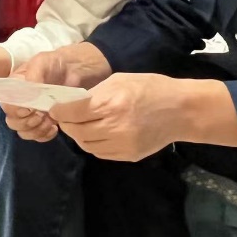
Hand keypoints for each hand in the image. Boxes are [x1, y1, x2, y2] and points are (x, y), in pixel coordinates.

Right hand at [0, 43, 113, 143]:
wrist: (76, 70)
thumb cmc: (56, 63)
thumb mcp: (43, 61)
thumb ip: (34, 75)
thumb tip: (27, 95)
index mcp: (15, 87)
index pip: (6, 105)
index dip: (14, 110)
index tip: (29, 108)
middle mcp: (20, 102)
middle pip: (12, 122)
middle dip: (26, 123)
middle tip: (42, 116)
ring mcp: (32, 114)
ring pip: (24, 132)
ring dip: (36, 130)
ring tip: (50, 122)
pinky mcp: (44, 122)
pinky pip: (38, 136)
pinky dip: (44, 135)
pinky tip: (55, 128)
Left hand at [50, 73, 183, 161]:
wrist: (181, 111)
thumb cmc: (150, 88)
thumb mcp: (119, 81)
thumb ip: (94, 94)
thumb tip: (72, 103)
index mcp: (110, 104)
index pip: (72, 112)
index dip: (59, 110)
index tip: (55, 107)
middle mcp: (114, 128)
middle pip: (76, 131)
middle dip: (67, 123)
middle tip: (66, 116)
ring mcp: (121, 145)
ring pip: (86, 144)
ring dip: (79, 134)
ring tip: (81, 124)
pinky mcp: (128, 156)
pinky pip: (100, 152)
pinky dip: (93, 143)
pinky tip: (97, 132)